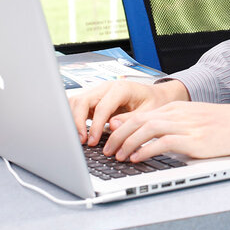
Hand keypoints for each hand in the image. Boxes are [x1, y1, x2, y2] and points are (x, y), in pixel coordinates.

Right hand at [68, 79, 187, 146]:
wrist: (155, 96)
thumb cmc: (153, 102)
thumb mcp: (148, 112)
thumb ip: (130, 119)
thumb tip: (111, 127)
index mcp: (121, 88)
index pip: (101, 107)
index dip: (94, 126)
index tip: (92, 141)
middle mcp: (106, 87)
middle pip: (82, 101)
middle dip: (77, 122)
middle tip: (81, 141)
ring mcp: (99, 92)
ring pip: (76, 102)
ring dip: (73, 120)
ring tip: (79, 139)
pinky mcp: (95, 100)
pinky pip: (78, 107)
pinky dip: (75, 118)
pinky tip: (80, 133)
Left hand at [104, 101, 229, 162]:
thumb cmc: (223, 124)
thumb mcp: (193, 119)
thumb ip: (171, 123)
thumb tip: (148, 134)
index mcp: (175, 108)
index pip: (140, 114)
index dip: (121, 127)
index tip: (109, 139)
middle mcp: (177, 114)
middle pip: (138, 120)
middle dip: (118, 136)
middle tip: (107, 150)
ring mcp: (185, 126)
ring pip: (146, 129)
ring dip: (127, 143)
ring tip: (117, 156)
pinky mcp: (194, 140)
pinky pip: (163, 142)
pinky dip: (146, 150)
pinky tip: (137, 158)